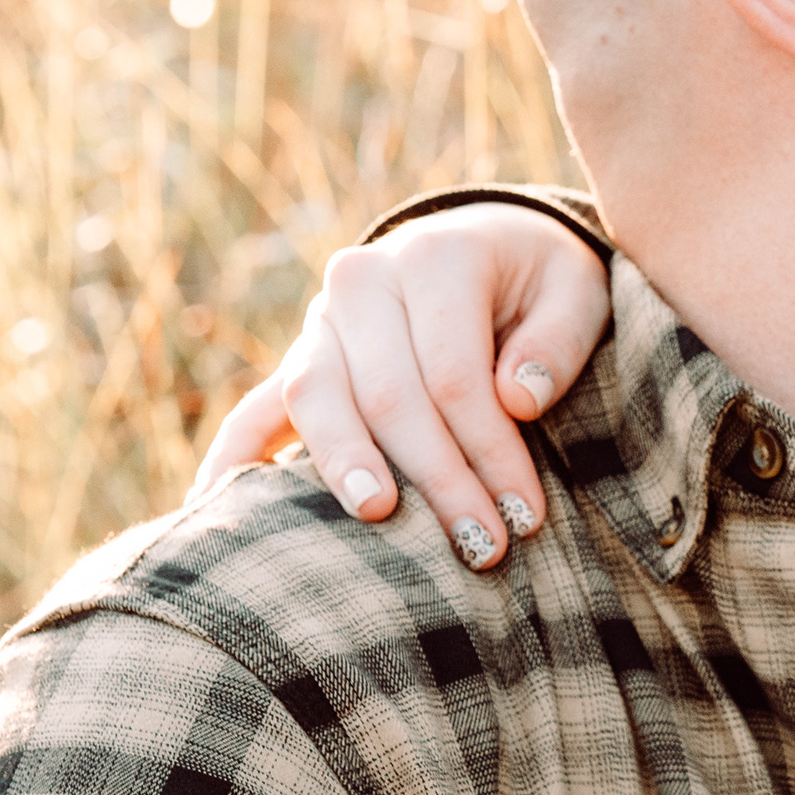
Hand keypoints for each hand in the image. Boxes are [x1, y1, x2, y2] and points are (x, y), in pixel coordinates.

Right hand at [192, 205, 613, 568]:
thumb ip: (557, 340)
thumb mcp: (577, 291)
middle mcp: (363, 281)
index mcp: (434, 257)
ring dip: (345, 466)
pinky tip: (217, 510)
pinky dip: (234, 460)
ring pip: (316, 398)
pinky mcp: (300, 361)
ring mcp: (320, 322)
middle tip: (482, 546)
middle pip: (390, 395)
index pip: (455, 374)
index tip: (526, 514)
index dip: (489, 450)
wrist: (482, 248)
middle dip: (437, 479)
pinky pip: (253, 411)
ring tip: (378, 517)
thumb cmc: (538, 283)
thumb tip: (518, 398)